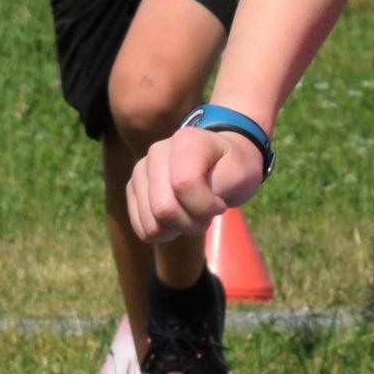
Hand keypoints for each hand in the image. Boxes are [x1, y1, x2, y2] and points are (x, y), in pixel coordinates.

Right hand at [128, 122, 265, 244]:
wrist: (220, 164)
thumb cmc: (232, 169)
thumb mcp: (241, 175)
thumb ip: (217, 187)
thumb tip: (185, 204)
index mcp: (185, 141)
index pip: (184, 185)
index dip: (205, 206)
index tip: (221, 204)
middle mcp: (157, 152)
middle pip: (163, 208)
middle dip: (191, 223)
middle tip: (207, 214)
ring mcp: (140, 170)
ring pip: (152, 223)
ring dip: (178, 229)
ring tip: (192, 214)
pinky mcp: (133, 189)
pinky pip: (142, 228)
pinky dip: (164, 232)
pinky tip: (177, 218)